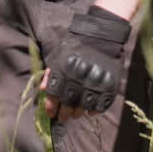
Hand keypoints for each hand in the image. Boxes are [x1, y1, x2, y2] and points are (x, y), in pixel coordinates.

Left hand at [42, 6, 129, 121]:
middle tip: (63, 116)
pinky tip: (89, 109)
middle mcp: (78, 77)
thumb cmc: (76, 47)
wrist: (101, 35)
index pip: (54, 94)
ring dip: (78, 113)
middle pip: (68, 104)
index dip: (51, 107)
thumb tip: (43, 91)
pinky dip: (94, 110)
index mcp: (64, 69)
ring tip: (76, 113)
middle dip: (64, 113)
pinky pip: (100, 105)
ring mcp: (95, 81)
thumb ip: (50, 75)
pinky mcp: (110, 84)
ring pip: (84, 107)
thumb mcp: (59, 57)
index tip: (50, 113)